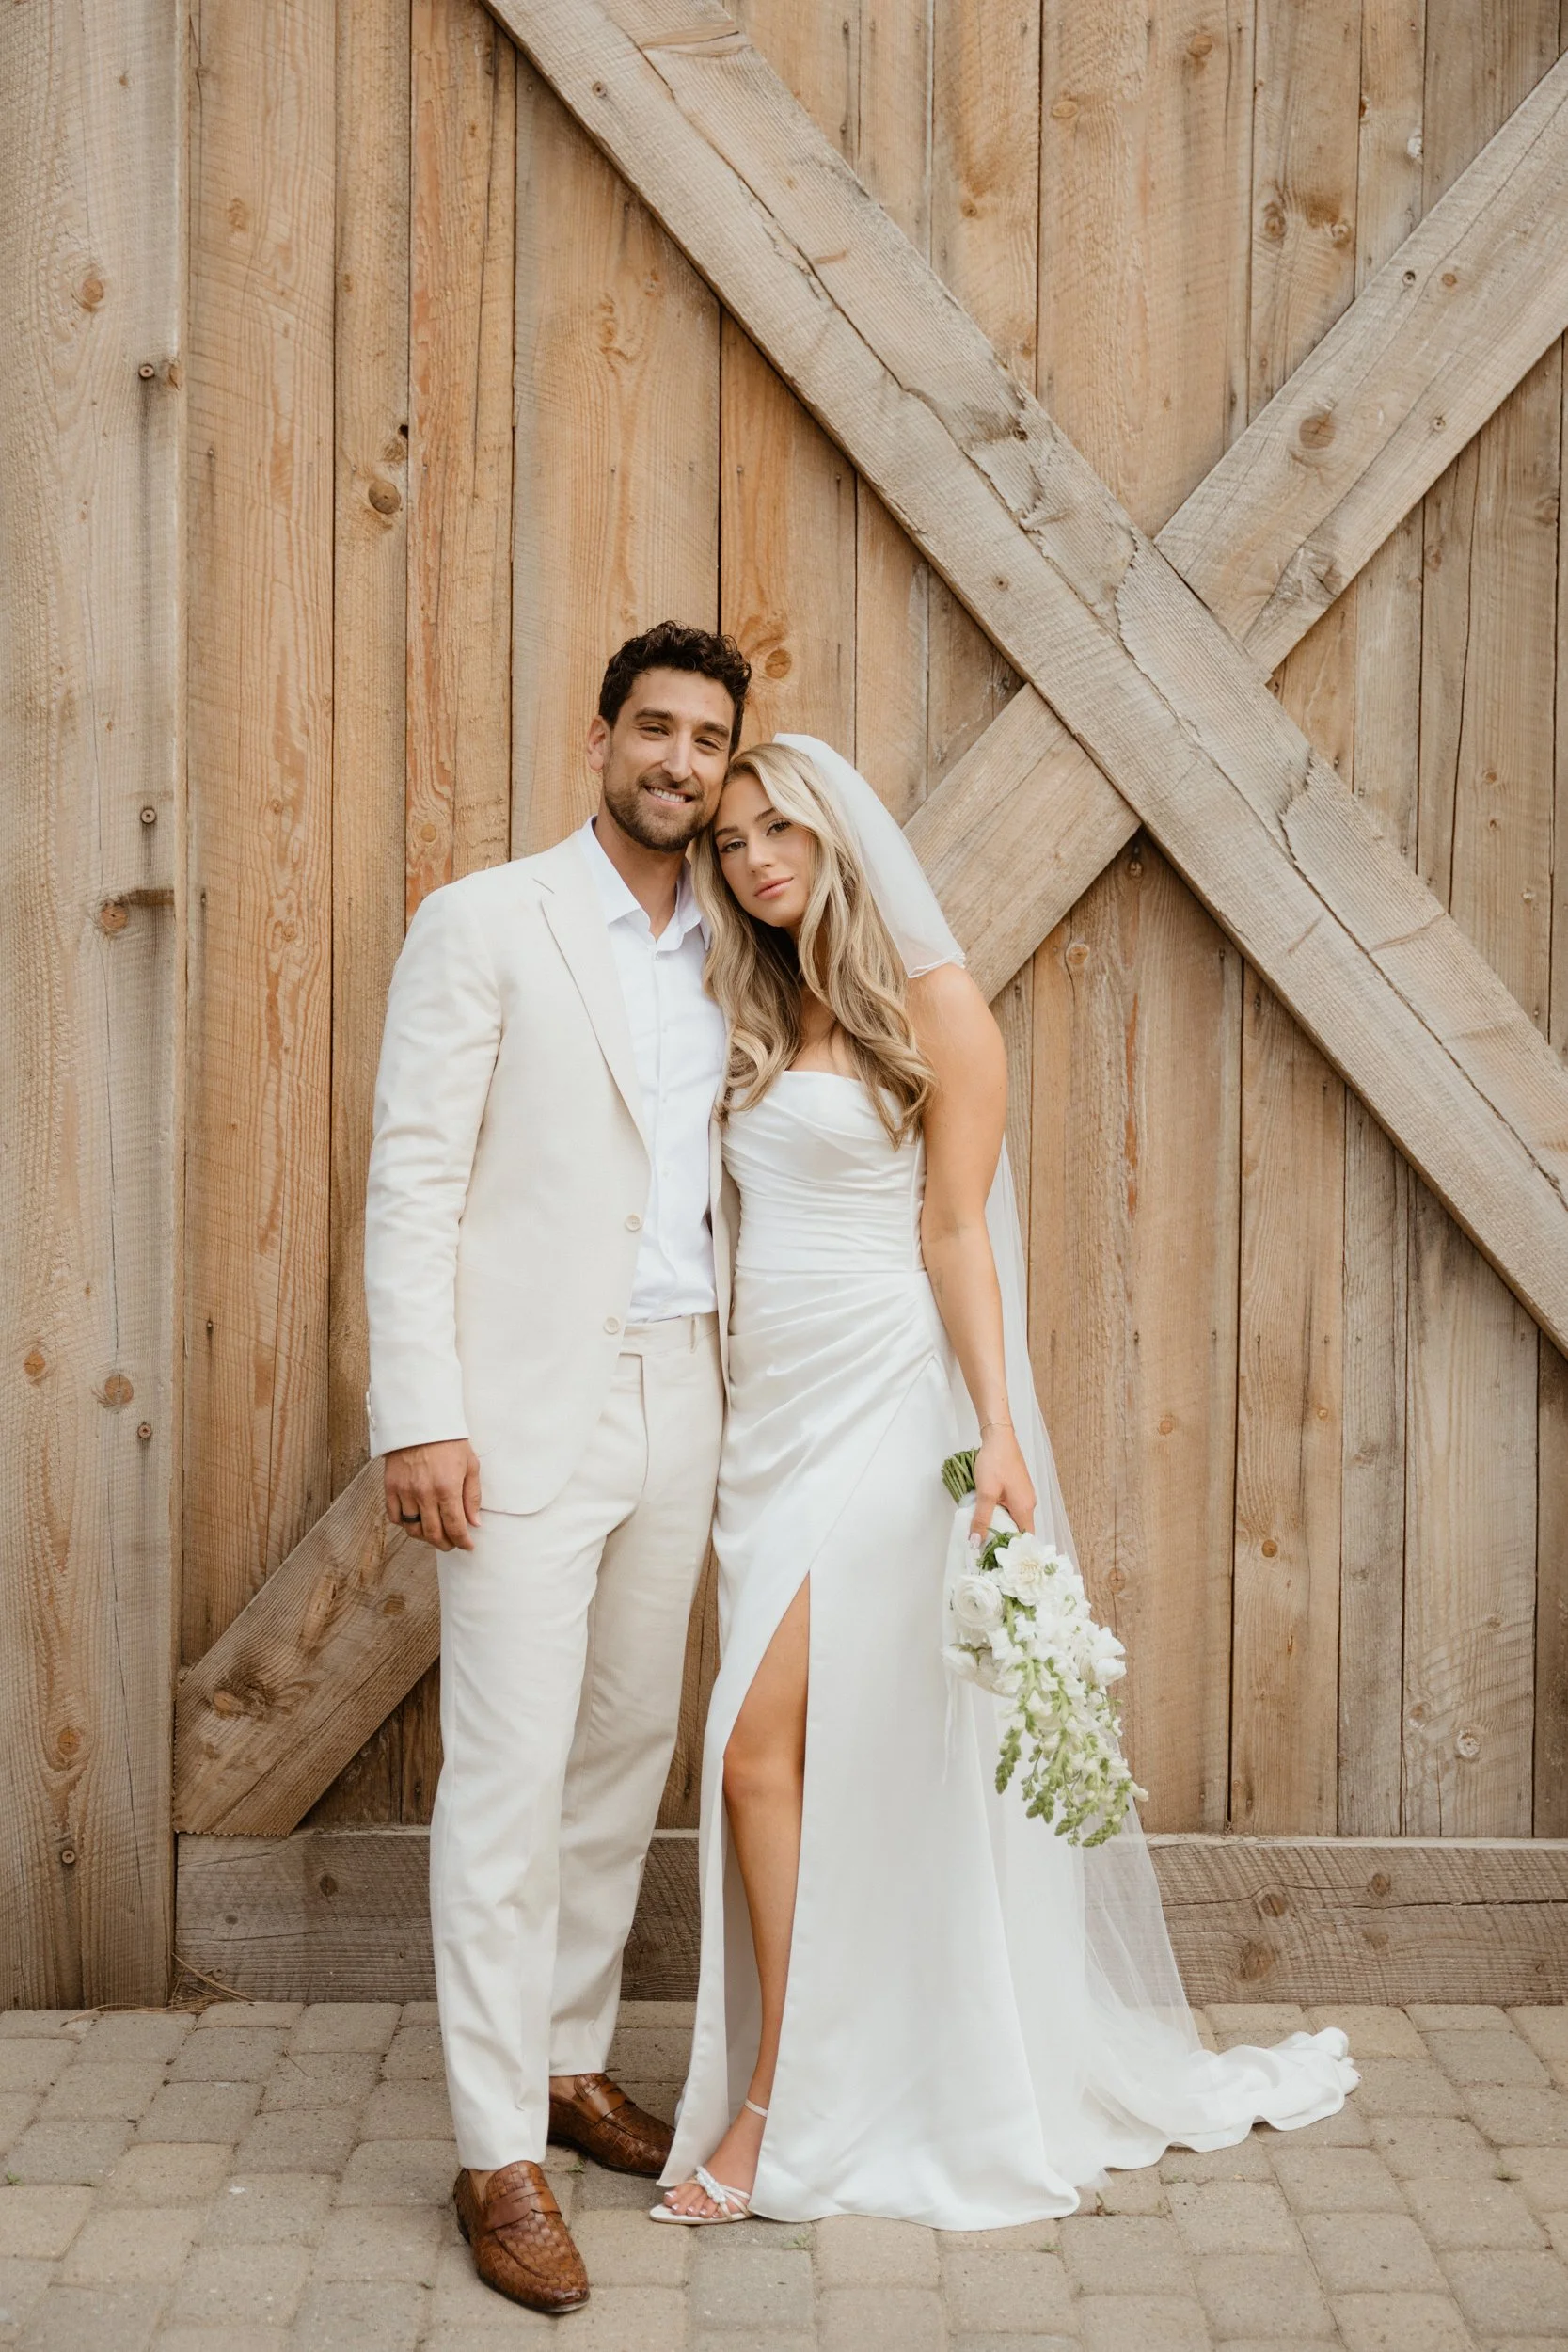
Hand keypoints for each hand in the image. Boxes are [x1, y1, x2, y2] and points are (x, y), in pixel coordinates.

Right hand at [385, 1439, 481, 1550]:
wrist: (420, 1420)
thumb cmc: (449, 1441)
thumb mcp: (470, 1465)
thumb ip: (472, 1496)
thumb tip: (474, 1523)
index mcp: (447, 1488)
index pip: (455, 1527)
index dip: (462, 1542)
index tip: (467, 1546)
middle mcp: (425, 1494)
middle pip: (433, 1534)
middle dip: (445, 1544)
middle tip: (452, 1544)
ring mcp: (405, 1492)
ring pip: (413, 1529)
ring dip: (425, 1537)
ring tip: (434, 1534)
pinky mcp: (390, 1487)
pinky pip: (395, 1517)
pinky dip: (404, 1524)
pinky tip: (415, 1520)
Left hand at [970, 1425, 1035, 1542]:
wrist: (999, 1437)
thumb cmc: (995, 1463)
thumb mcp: (986, 1493)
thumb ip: (981, 1519)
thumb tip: (975, 1542)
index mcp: (1025, 1508)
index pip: (1025, 1539)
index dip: (1014, 1551)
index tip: (998, 1561)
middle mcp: (1028, 1504)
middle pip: (1019, 1530)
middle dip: (1004, 1541)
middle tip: (986, 1552)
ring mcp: (1023, 1496)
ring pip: (1013, 1519)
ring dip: (1000, 1527)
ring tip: (983, 1537)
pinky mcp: (1016, 1489)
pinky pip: (1010, 1509)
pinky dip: (1000, 1516)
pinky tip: (986, 1517)